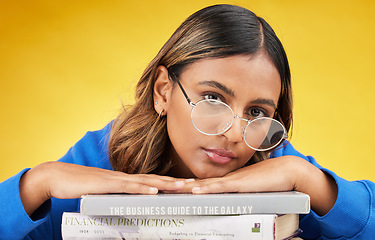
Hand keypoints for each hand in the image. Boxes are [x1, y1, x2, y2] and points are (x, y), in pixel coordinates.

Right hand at [19, 161, 185, 215]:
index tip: (186, 187)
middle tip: (194, 185)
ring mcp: (117, 180)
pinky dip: (142, 189)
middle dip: (175, 183)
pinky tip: (154, 191)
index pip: (153, 181)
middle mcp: (126, 178)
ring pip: (146, 181)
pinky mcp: (107, 184)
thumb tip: (130, 200)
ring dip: (165, 184)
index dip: (170, 184)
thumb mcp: (105, 192)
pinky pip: (128, 187)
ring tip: (183, 187)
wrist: (59, 176)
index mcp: (126, 180)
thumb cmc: (82, 185)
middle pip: (156, 179)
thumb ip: (118, 194)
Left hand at [180, 156, 337, 215]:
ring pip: (205, 184)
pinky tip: (194, 190)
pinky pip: (220, 187)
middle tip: (163, 188)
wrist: (288, 171)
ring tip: (171, 189)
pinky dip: (207, 189)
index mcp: (227, 181)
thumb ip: (239, 193)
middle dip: (181, 186)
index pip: (203, 184)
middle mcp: (226, 179)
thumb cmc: (271, 181)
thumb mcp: (251, 189)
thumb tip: (230, 201)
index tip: (173, 189)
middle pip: (199, 182)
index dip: (187, 186)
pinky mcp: (241, 184)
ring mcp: (232, 180)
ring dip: (188, 187)